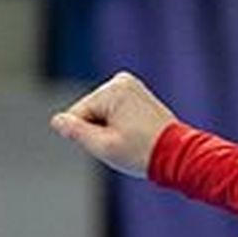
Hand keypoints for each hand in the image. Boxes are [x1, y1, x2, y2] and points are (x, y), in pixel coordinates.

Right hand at [50, 71, 177, 178]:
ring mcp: (131, 86)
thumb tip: (57, 121)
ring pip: (102, 113)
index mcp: (112, 90)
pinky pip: (115, 112)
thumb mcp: (104, 146)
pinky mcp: (137, 94)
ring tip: (134, 138)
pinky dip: (121, 125)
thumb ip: (76, 132)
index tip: (117, 142)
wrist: (179, 156)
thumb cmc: (144, 152)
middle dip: (102, 131)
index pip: (77, 116)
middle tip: (128, 142)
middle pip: (90, 112)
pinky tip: (137, 132)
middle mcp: (121, 81)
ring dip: (112, 129)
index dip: (90, 136)